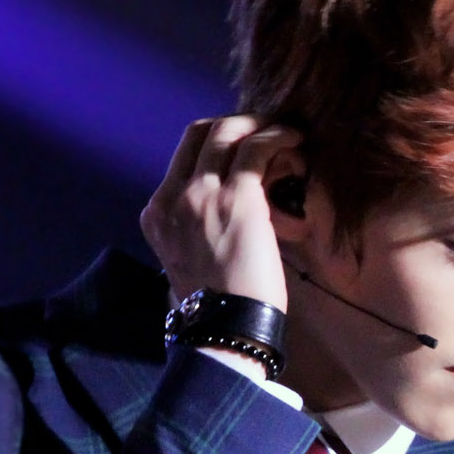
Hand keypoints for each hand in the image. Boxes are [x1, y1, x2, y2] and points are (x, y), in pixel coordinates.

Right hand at [140, 115, 301, 311]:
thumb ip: (199, 227)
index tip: (243, 145)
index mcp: (158, 213)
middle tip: (266, 130)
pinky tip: (295, 140)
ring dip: (259, 125)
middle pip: (201, 132)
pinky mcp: (237, 198)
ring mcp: (201, 194)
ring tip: (287, 133)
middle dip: (236, 124)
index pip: (183, 156)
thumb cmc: (218, 305)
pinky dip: (277, 137)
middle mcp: (173, 197)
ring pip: (227, 131)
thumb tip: (231, 211)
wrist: (223, 329)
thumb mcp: (192, 258)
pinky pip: (256, 149)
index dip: (216, 141)